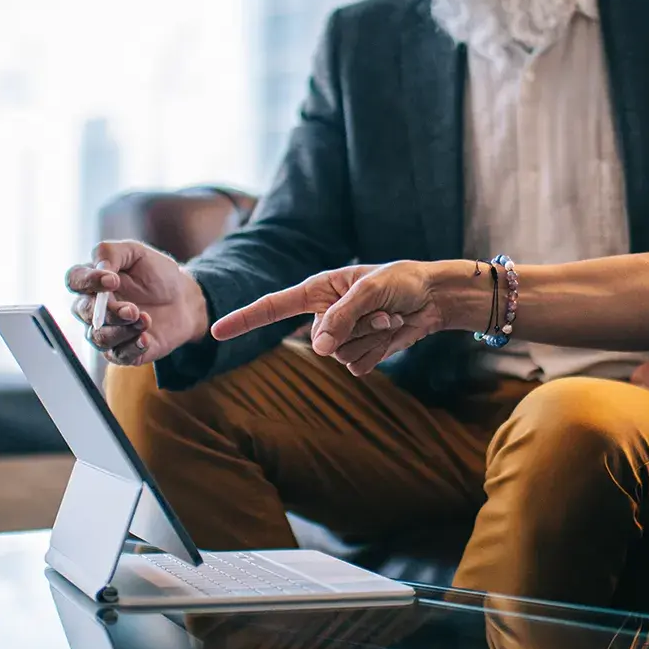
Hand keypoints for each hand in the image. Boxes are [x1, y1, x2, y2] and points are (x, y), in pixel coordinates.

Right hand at [65, 240, 208, 365]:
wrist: (184, 300)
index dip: (87, 281)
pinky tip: (146, 338)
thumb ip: (111, 253)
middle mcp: (93, 307)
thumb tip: (99, 268)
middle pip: (83, 312)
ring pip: (98, 337)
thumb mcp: (136, 253)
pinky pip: (118, 355)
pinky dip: (132, 347)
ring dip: (122, 330)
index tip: (112, 280)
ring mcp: (106, 330)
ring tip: (146, 320)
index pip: (74, 280)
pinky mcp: (122, 351)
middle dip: (108, 312)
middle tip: (133, 309)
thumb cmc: (156, 274)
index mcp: (93, 280)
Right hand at [212, 260, 471, 375]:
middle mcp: (324, 315)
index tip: (214, 331)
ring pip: (340, 357)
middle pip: (319, 341)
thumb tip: (318, 349)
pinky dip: (380, 351)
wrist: (434, 298)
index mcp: (318, 290)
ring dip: (372, 338)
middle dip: (355, 328)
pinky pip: (359, 367)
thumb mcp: (370, 291)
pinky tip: (392, 332)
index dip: (243, 320)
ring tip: (389, 316)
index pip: (272, 308)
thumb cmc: (401, 281)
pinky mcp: (360, 353)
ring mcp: (341, 337)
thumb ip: (341, 317)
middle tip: (381, 309)